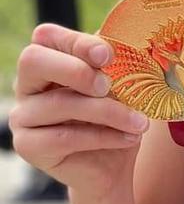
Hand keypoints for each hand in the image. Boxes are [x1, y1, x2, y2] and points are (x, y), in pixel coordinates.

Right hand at [9, 23, 151, 196]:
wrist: (114, 167)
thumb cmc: (117, 118)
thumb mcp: (122, 86)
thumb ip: (118, 61)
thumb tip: (130, 37)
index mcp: (48, 60)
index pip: (47, 36)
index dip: (77, 42)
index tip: (108, 55)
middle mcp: (28, 85)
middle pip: (33, 60)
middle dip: (76, 69)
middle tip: (109, 85)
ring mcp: (23, 116)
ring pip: (61, 103)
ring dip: (108, 111)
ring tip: (140, 122)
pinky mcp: (28, 146)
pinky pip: (65, 137)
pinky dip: (103, 136)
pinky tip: (129, 137)